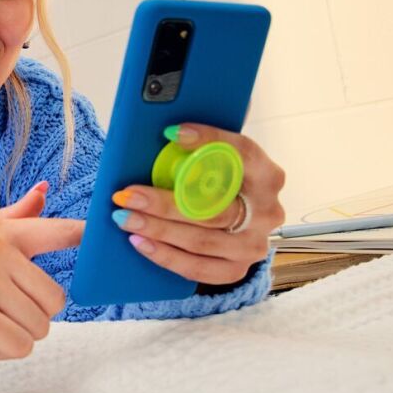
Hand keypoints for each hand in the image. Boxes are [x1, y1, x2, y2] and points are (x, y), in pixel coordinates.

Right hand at [0, 182, 83, 359]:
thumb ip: (14, 220)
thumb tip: (44, 190)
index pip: (54, 231)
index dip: (82, 235)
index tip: (103, 231)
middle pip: (55, 299)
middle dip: (30, 315)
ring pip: (41, 326)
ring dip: (15, 335)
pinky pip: (20, 346)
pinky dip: (1, 351)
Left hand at [111, 123, 286, 285]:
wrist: (237, 223)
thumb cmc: (221, 183)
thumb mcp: (220, 159)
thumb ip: (207, 141)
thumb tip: (175, 123)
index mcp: (267, 175)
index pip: (242, 152)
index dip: (210, 140)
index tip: (171, 132)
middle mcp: (267, 211)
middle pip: (214, 208)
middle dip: (165, 202)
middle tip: (128, 194)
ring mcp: (253, 244)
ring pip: (202, 240)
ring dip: (158, 230)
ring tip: (125, 218)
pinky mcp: (237, 269)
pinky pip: (198, 269)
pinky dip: (166, 256)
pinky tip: (140, 242)